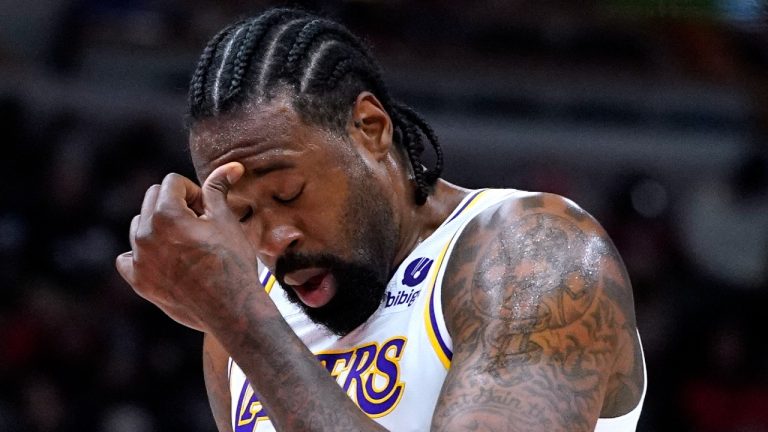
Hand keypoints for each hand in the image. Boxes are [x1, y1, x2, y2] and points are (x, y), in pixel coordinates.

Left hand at [115, 162, 259, 332]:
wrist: (231, 308)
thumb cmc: (232, 262)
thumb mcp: (226, 221)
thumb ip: (218, 189)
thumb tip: (231, 165)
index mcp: (166, 214)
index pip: (172, 182)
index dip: (194, 192)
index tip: (207, 211)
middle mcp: (145, 234)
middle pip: (152, 198)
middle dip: (175, 205)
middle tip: (199, 226)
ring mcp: (139, 259)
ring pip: (139, 225)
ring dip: (158, 227)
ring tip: (185, 244)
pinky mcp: (138, 281)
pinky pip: (128, 257)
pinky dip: (142, 255)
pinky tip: (165, 260)